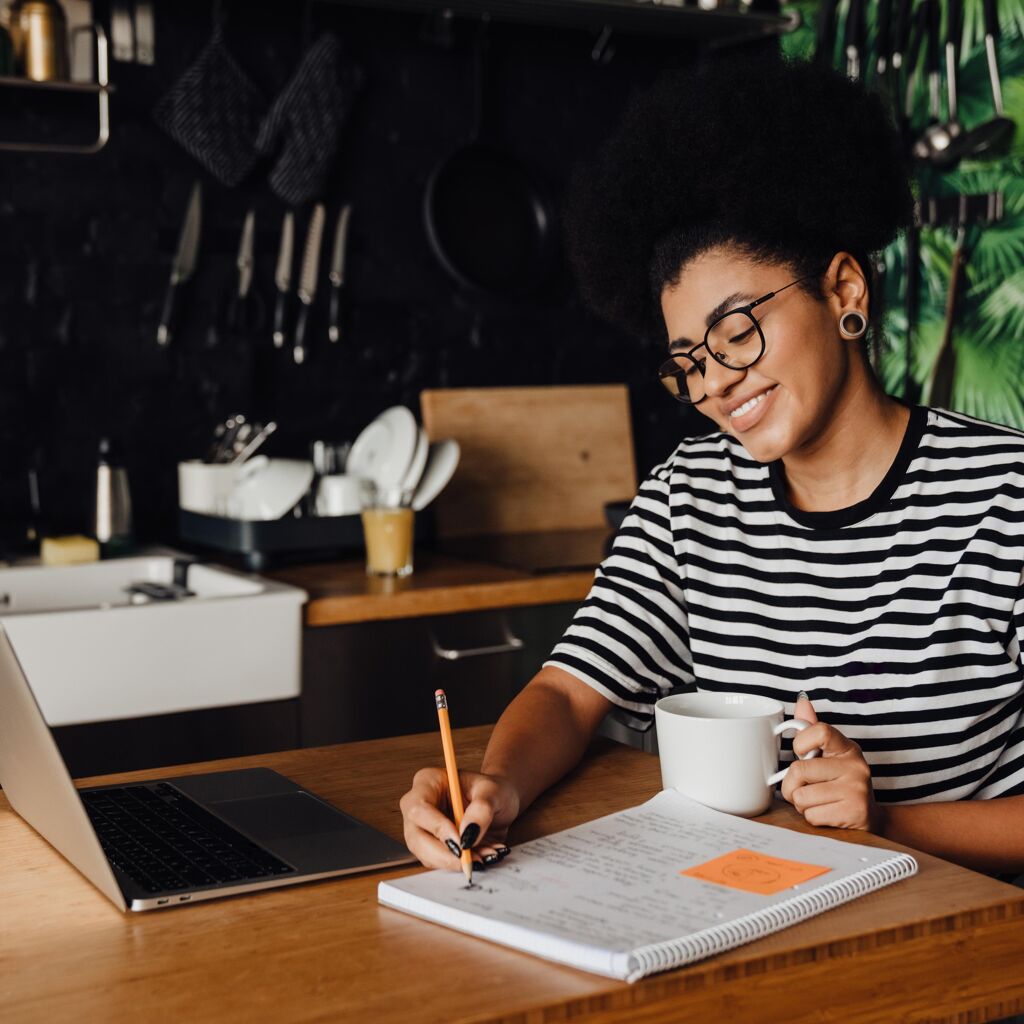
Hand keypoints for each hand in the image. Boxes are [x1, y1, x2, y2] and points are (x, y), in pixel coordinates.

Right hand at [399, 767, 520, 870]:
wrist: (500, 802)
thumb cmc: (493, 790)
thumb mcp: (493, 791)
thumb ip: (482, 809)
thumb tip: (467, 836)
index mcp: (428, 782)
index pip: (419, 808)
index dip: (437, 828)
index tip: (462, 842)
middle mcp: (418, 806)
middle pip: (415, 837)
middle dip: (444, 854)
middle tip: (470, 861)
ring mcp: (423, 828)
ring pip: (425, 855)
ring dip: (455, 862)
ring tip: (484, 856)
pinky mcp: (432, 846)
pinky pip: (439, 862)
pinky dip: (460, 864)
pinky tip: (481, 856)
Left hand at [780, 694, 886, 833]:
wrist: (871, 817)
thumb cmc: (842, 782)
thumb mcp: (830, 754)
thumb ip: (812, 729)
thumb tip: (802, 701)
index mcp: (847, 747)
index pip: (819, 730)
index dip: (800, 743)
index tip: (802, 754)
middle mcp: (856, 766)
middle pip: (798, 770)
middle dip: (792, 785)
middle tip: (805, 788)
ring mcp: (858, 790)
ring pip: (801, 796)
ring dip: (802, 804)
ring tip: (818, 801)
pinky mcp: (856, 813)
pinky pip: (812, 815)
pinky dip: (812, 818)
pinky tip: (827, 813)